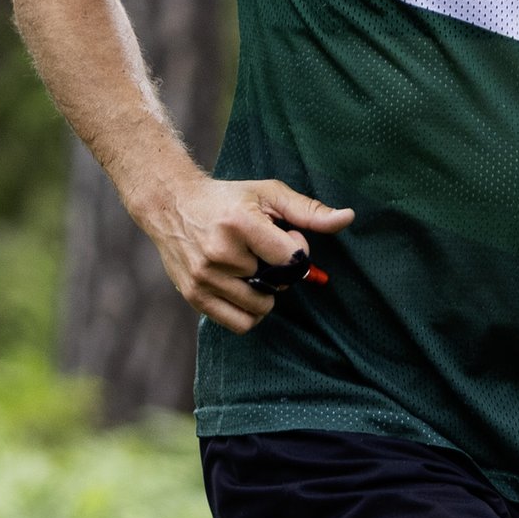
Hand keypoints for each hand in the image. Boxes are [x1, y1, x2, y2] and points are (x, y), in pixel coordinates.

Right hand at [140, 174, 352, 330]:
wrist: (170, 204)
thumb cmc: (228, 199)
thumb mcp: (269, 194)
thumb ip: (309, 210)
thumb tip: (348, 218)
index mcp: (240, 224)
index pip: (292, 257)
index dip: (297, 249)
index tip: (284, 236)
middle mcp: (219, 253)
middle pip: (277, 282)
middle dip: (279, 269)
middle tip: (261, 249)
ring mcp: (204, 277)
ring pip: (261, 306)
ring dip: (265, 291)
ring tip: (250, 267)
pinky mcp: (194, 296)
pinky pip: (239, 323)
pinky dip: (250, 311)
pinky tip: (244, 288)